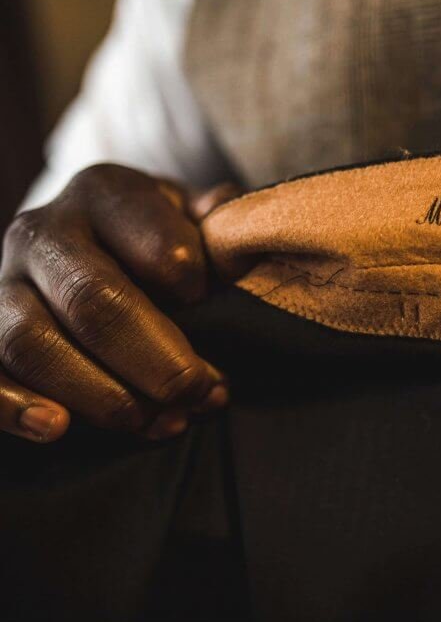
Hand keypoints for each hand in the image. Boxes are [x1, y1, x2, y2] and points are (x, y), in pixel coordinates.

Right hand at [0, 164, 237, 442]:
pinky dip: (13, 406)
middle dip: (155, 360)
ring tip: (162, 423)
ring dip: (101, 395)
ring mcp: (3, 284)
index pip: (147, 234)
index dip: (185, 274)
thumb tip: (235, 244)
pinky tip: (57, 428)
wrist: (90, 244)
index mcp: (106, 193)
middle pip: (92, 299)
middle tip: (199, 392)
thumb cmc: (157, 238)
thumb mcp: (193, 218)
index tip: (211, 301)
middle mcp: (44, 232)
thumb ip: (218, 228)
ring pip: (32, 343)